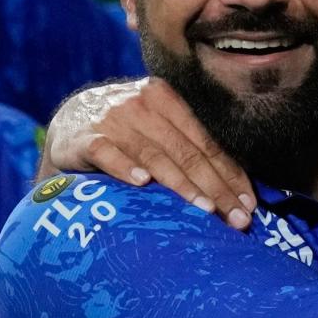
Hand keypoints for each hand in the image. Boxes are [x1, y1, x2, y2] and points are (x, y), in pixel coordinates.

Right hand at [39, 77, 256, 227]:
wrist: (67, 123)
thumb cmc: (124, 132)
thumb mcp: (156, 129)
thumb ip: (186, 148)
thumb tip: (235, 188)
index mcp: (165, 98)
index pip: (205, 141)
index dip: (230, 174)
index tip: (249, 204)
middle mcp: (141, 103)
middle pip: (186, 151)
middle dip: (216, 187)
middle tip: (236, 218)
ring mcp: (112, 119)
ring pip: (154, 155)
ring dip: (181, 184)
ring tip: (204, 209)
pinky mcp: (85, 138)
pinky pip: (108, 154)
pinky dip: (125, 168)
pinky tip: (141, 184)